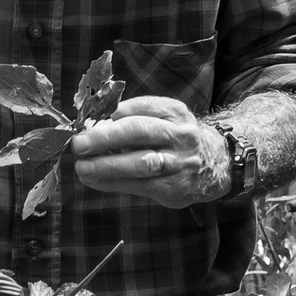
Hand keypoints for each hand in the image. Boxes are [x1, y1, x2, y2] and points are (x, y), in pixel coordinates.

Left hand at [71, 96, 231, 207]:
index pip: (142, 107)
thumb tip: (93, 123)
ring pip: (141, 163)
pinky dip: (112, 182)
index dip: (112, 113)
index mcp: (176, 112)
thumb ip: (134, 116)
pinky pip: (139, 186)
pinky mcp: (175, 188)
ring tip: (82, 167)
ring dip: (106, 165)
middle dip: (105, 137)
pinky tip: (93, 180)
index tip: (88, 121)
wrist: (216, 164)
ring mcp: (180, 163)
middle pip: (140, 131)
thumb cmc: (175, 138)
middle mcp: (181, 135)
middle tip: (79, 144)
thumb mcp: (165, 118)